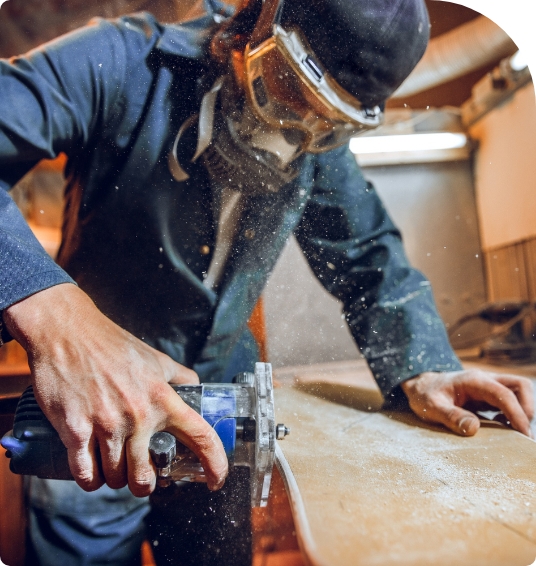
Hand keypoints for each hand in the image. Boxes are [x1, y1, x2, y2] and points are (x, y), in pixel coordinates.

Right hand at [3, 283, 227, 494]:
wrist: (67, 333)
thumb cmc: (112, 345)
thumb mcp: (156, 359)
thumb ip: (179, 378)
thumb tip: (196, 389)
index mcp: (163, 399)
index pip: (201, 437)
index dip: (215, 464)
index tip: (216, 479)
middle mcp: (139, 416)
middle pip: (146, 477)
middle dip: (144, 483)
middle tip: (139, 474)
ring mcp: (106, 425)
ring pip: (115, 479)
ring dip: (115, 478)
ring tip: (113, 464)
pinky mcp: (74, 431)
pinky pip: (86, 475)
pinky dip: (90, 479)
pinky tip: (92, 469)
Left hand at [401, 369, 533, 436]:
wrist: (419, 386)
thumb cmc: (424, 395)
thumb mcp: (431, 407)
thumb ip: (451, 416)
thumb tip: (474, 428)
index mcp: (473, 381)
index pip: (504, 393)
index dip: (517, 413)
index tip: (523, 433)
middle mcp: (484, 380)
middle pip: (520, 386)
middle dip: (527, 407)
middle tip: (522, 432)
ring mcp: (487, 386)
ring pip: (517, 391)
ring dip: (522, 410)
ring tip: (515, 432)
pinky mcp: (486, 395)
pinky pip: (509, 400)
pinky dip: (513, 413)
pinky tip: (503, 427)